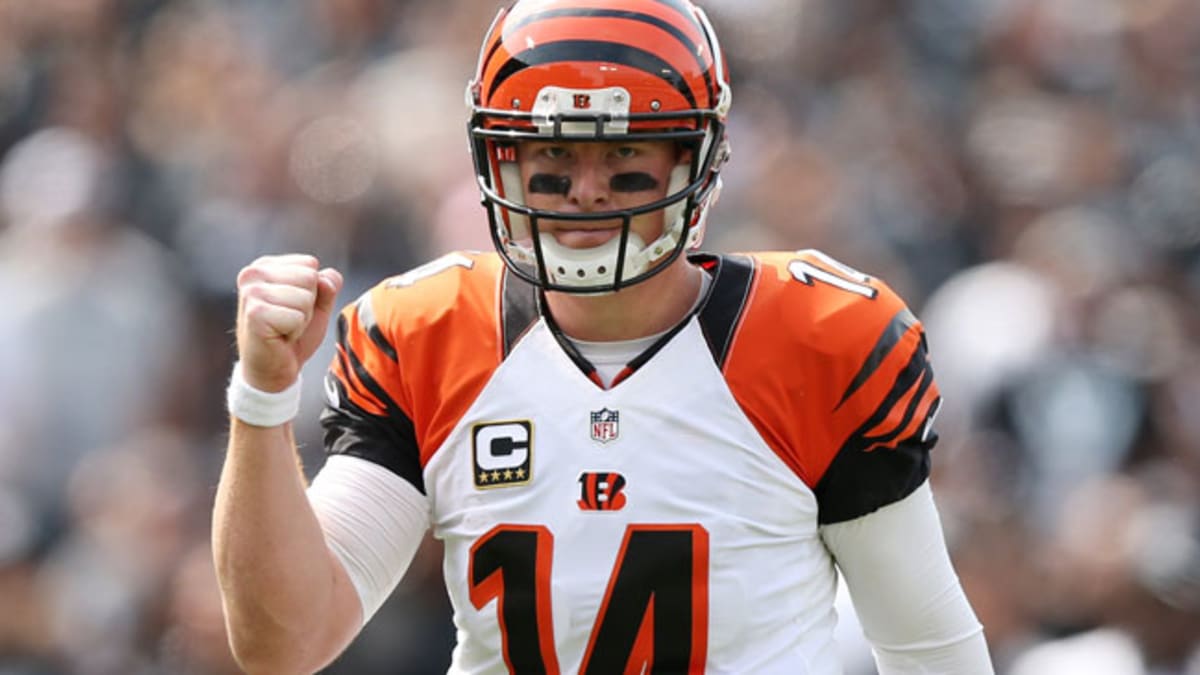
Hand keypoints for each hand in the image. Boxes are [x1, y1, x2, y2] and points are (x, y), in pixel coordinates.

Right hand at [236, 254, 343, 392]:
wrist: (273, 369)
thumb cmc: (292, 335)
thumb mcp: (317, 305)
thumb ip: (327, 286)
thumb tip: (326, 278)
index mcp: (265, 266)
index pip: (310, 265)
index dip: (311, 291)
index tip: (291, 307)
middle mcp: (252, 274)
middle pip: (309, 278)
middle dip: (307, 305)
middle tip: (288, 320)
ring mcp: (251, 293)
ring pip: (305, 298)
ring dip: (301, 319)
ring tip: (283, 328)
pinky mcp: (254, 313)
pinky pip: (297, 317)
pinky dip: (295, 331)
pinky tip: (278, 337)